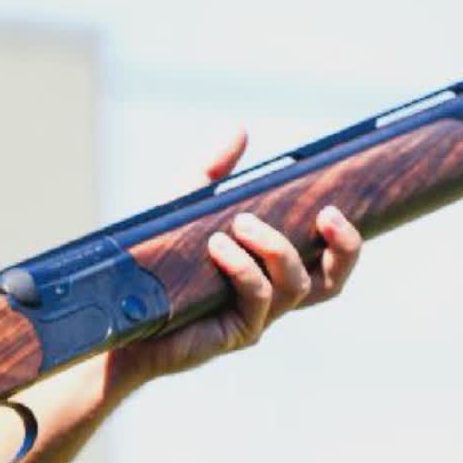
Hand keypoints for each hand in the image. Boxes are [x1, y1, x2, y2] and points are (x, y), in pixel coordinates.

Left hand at [106, 129, 365, 391]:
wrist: (115, 314)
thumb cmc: (153, 263)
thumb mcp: (184, 208)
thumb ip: (212, 171)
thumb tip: (240, 129)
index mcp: (270, 271)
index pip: (329, 262)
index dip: (347, 240)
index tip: (335, 206)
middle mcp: (271, 298)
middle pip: (332, 283)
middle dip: (344, 248)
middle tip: (327, 213)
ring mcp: (255, 318)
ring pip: (296, 285)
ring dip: (275, 247)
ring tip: (240, 222)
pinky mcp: (233, 333)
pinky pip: (255, 298)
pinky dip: (243, 267)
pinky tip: (218, 245)